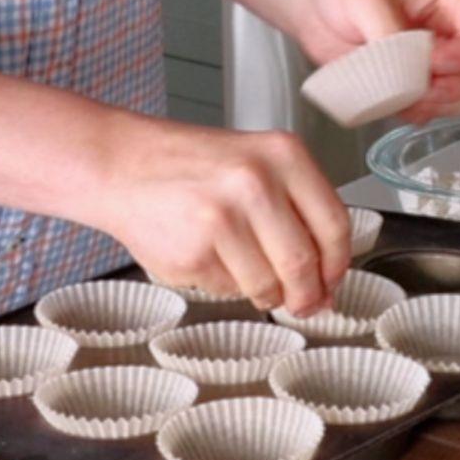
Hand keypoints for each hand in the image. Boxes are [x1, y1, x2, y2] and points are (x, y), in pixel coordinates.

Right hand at [89, 119, 351, 315]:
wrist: (122, 165)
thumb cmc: (191, 168)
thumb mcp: (255, 167)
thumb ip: (296, 216)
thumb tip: (324, 287)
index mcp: (283, 155)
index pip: (335, 226)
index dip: (337, 266)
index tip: (331, 282)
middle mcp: (256, 182)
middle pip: (304, 264)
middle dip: (306, 295)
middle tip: (301, 303)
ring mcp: (222, 219)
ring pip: (267, 286)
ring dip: (263, 294)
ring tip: (241, 269)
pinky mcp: (193, 252)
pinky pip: (228, 290)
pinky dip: (223, 285)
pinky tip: (205, 255)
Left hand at [281, 0, 459, 121]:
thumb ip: (390, 34)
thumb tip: (408, 72)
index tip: (433, 63)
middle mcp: (451, 29)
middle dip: (448, 85)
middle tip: (413, 84)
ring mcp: (434, 60)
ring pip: (459, 96)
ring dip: (433, 104)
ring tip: (398, 92)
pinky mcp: (413, 83)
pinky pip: (430, 109)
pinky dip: (414, 112)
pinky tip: (390, 101)